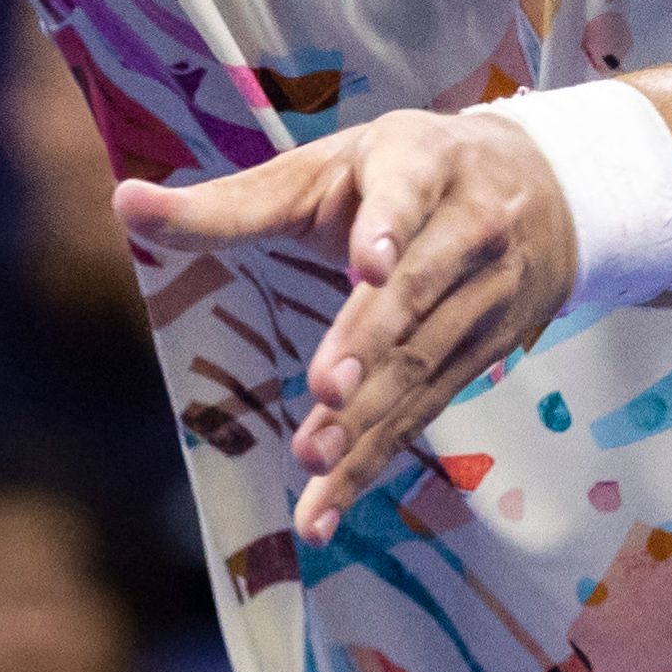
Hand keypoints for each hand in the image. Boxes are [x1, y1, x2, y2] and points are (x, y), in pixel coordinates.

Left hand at [116, 108, 575, 542]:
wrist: (547, 191)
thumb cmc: (406, 172)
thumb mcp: (326, 167)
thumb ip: (232, 199)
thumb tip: (124, 203)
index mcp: (423, 164)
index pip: (407, 194)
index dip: (389, 229)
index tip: (369, 265)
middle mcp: (469, 228)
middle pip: (418, 293)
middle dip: (371, 345)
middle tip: (327, 391)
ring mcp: (487, 295)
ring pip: (424, 363)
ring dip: (371, 419)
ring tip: (315, 461)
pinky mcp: (485, 354)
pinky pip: (426, 411)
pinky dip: (375, 461)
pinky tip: (327, 507)